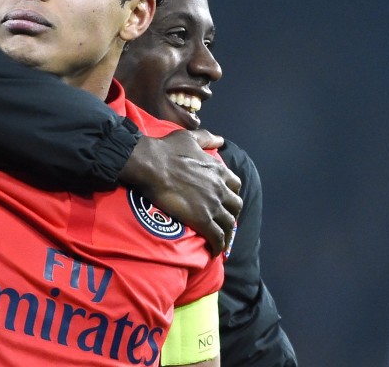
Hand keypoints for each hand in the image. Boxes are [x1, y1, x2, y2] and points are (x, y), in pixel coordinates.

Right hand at [118, 130, 242, 253]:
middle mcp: (220, 188)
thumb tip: (221, 140)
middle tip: (223, 219)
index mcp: (218, 170)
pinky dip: (219, 245)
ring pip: (229, 224)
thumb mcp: (190, 138)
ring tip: (222, 239)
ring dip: (228, 232)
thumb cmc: (167, 150)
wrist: (152, 165)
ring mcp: (213, 205)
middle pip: (236, 206)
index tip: (225, 198)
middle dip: (232, 213)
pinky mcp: (202, 220)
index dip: (231, 193)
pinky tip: (216, 251)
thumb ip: (207, 139)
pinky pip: (217, 237)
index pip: (235, 185)